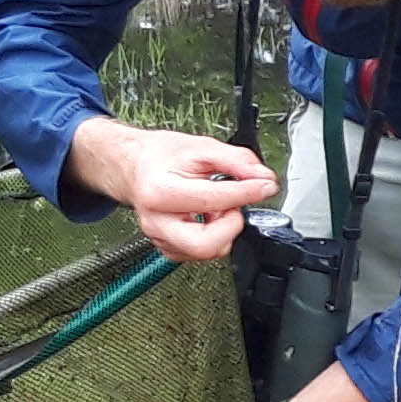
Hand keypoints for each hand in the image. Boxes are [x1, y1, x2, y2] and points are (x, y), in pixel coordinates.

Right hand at [65, 116, 279, 262]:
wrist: (135, 167)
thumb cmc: (162, 158)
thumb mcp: (201, 147)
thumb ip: (237, 161)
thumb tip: (263, 177)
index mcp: (161, 191)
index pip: (214, 199)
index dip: (248, 192)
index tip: (265, 186)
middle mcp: (157, 221)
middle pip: (205, 245)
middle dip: (230, 225)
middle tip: (232, 205)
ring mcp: (160, 238)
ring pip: (206, 252)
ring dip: (222, 231)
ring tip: (217, 207)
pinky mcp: (168, 248)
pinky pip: (200, 254)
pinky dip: (213, 237)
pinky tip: (207, 217)